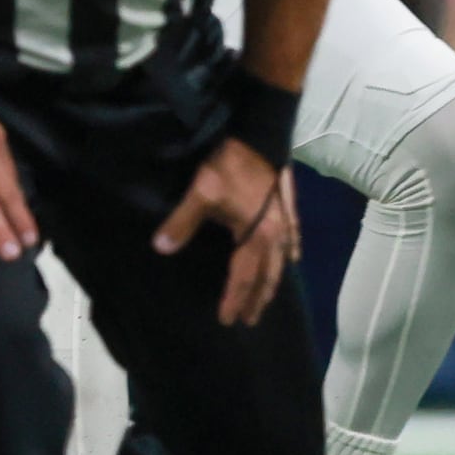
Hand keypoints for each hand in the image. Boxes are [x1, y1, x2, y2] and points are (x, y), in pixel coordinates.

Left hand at [155, 135, 299, 323]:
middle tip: (250, 319)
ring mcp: (285, 223)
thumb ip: (182, 222)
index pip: (243, 278)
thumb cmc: (232, 165)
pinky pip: (293, 239)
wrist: (262, 134)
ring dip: (273, 282)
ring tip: (267, 298)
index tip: (228, 320)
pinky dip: (290, 253)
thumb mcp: (202, 193)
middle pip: (266, 277)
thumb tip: (161, 247)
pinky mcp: (289, 208)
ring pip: (280, 262)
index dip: (234, 300)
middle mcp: (275, 236)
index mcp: (256, 237)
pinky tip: (292, 259)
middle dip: (257, 299)